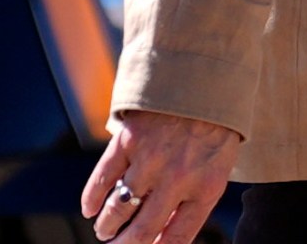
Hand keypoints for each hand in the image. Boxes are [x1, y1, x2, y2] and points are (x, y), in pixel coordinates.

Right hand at [81, 109, 240, 242]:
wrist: (204, 78)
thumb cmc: (214, 127)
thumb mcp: (217, 167)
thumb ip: (194, 200)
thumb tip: (162, 235)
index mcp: (205, 189)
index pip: (177, 238)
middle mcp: (177, 179)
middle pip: (142, 230)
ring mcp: (150, 159)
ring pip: (119, 207)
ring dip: (107, 226)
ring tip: (104, 232)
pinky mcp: (129, 139)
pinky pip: (103, 177)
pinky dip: (92, 197)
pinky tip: (89, 209)